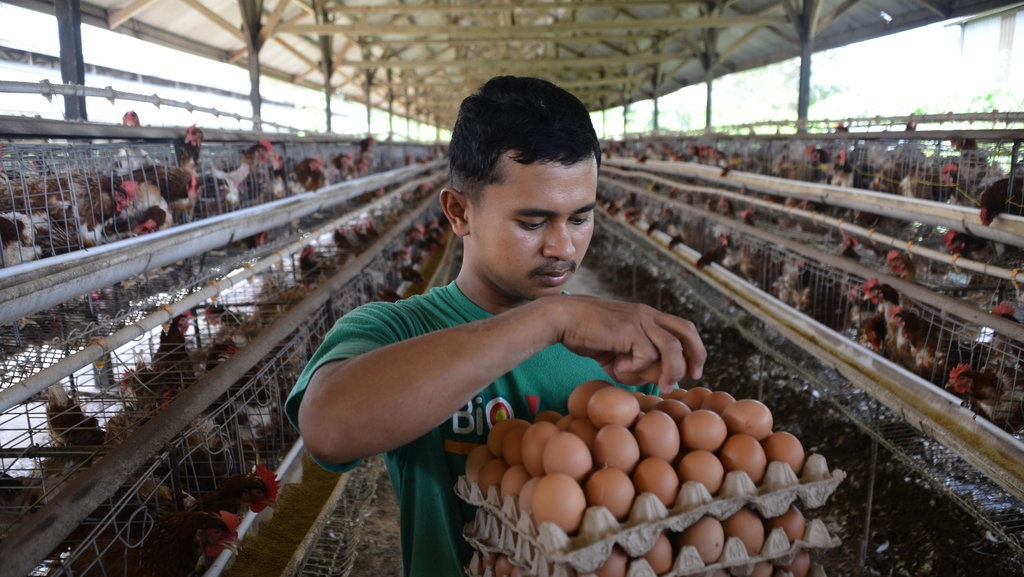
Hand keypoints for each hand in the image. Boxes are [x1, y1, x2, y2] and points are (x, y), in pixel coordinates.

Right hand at [545, 295, 705, 391]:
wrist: (562, 319)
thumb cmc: (586, 336)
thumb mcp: (617, 353)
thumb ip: (637, 364)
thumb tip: (658, 380)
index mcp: (648, 317)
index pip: (683, 329)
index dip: (693, 350)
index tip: (691, 372)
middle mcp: (648, 315)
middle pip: (687, 331)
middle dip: (696, 356)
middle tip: (693, 377)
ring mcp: (639, 320)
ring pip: (673, 347)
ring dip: (671, 371)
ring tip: (661, 385)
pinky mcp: (628, 329)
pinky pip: (646, 355)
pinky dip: (635, 368)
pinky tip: (616, 367)